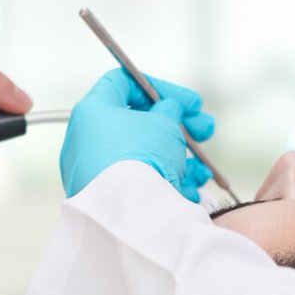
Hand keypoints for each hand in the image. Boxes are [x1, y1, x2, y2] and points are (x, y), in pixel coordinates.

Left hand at [61, 67, 215, 203]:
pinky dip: (165, 183)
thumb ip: (169, 110)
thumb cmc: (143, 156)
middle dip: (179, 126)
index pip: (123, 82)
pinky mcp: (105, 197)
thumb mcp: (165, 121)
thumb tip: (167, 112)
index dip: (161, 88)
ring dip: (179, 159)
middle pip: (138, 123)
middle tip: (206, 130)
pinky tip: (190, 191)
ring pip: (143, 157)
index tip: (189, 102)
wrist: (127, 212)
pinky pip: (137, 183)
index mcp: (93, 111)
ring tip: (203, 171)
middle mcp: (87, 139)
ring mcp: (94, 171)